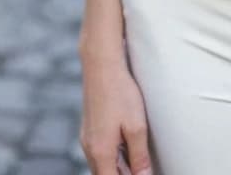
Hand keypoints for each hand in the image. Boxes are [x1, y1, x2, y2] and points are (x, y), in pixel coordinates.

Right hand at [79, 53, 154, 174]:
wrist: (101, 66)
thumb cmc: (120, 93)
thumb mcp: (136, 126)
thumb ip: (139, 156)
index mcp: (100, 153)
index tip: (142, 174)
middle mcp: (89, 149)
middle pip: (106, 174)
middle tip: (142, 167)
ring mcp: (87, 138)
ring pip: (102, 164)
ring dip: (119, 166)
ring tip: (139, 159)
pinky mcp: (89, 127)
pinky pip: (100, 150)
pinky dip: (113, 154)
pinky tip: (127, 144)